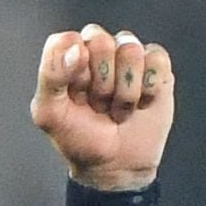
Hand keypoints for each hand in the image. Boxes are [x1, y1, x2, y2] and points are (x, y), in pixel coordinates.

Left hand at [28, 24, 174, 190]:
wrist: (114, 165)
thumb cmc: (78, 137)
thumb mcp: (49, 113)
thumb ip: (51, 76)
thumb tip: (77, 48)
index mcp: (68, 54)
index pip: (68, 41)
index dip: (73, 73)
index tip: (75, 97)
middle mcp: (98, 48)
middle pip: (101, 41)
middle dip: (100, 84)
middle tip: (98, 105)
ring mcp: (129, 55)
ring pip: (130, 50)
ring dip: (125, 91)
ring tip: (118, 108)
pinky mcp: (157, 66)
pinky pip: (156, 61)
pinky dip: (148, 90)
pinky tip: (141, 104)